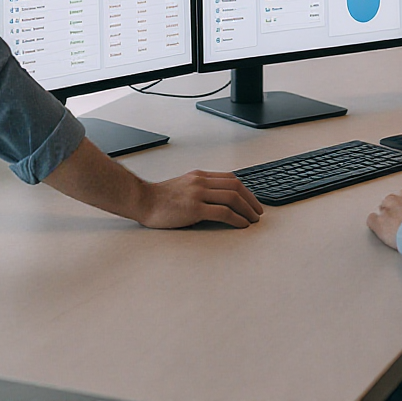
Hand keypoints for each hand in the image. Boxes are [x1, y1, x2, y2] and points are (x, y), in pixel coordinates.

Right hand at [137, 171, 263, 228]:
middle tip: (258, 211)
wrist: (143, 200)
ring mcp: (198, 194)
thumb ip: (200, 189)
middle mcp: (201, 181)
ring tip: (253, 219)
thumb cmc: (161, 198)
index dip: (246, 189)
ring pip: (232, 197)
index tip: (252, 200)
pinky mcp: (194, 208)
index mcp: (200, 176)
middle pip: (235, 186)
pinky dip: (236, 218)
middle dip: (251, 199)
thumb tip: (218, 201)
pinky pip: (222, 212)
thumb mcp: (184, 185)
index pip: (230, 178)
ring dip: (247, 209)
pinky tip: (241, 224)